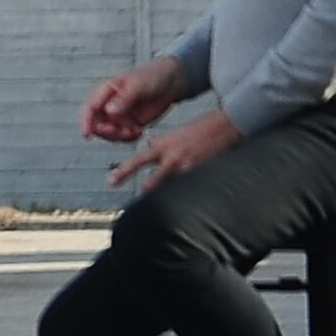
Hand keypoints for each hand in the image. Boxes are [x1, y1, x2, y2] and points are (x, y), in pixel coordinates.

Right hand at [79, 56, 183, 145]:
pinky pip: (124, 136)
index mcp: (105, 92)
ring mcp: (119, 115)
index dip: (86, 122)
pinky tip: (140, 132)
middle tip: (123, 132)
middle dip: (107, 132)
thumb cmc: (151, 76)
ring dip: (120, 136)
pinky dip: (130, 138)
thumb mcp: (137, 86)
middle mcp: (109, 105)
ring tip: (136, 130)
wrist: (171, 81)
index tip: (87, 135)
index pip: (90, 108)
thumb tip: (109, 112)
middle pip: (97, 124)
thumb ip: (124, 99)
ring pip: (110, 133)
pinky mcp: (130, 123)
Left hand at [110, 104, 242, 193]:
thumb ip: (158, 143)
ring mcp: (188, 168)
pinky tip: (182, 203)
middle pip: (153, 181)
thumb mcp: (172, 133)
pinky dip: (183, 194)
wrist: (224, 126)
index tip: (112, 181)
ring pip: (170, 187)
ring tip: (158, 208)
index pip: (138, 161)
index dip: (123, 172)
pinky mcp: (202, 173)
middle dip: (144, 193)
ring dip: (163, 196)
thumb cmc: (199, 130)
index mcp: (162, 147)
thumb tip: (148, 145)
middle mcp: (172, 158)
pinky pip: (188, 188)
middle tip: (135, 206)